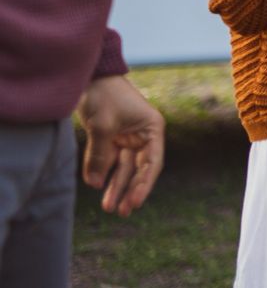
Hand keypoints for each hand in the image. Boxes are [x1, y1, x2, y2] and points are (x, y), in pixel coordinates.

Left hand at [77, 75, 164, 216]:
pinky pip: (110, 160)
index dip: (144, 185)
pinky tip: (97, 186)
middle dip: (129, 190)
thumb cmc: (104, 96)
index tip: (135, 203)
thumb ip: (99, 156)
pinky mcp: (112, 136)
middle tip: (122, 211)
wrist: (91, 76)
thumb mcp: (102, 126)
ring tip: (108, 207)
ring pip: (123, 167)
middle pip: (138, 169)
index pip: (152, 163)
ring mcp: (127, 136)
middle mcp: (143, 135)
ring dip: (116, 186)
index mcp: (152, 129)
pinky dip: (103, 173)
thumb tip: (94, 184)